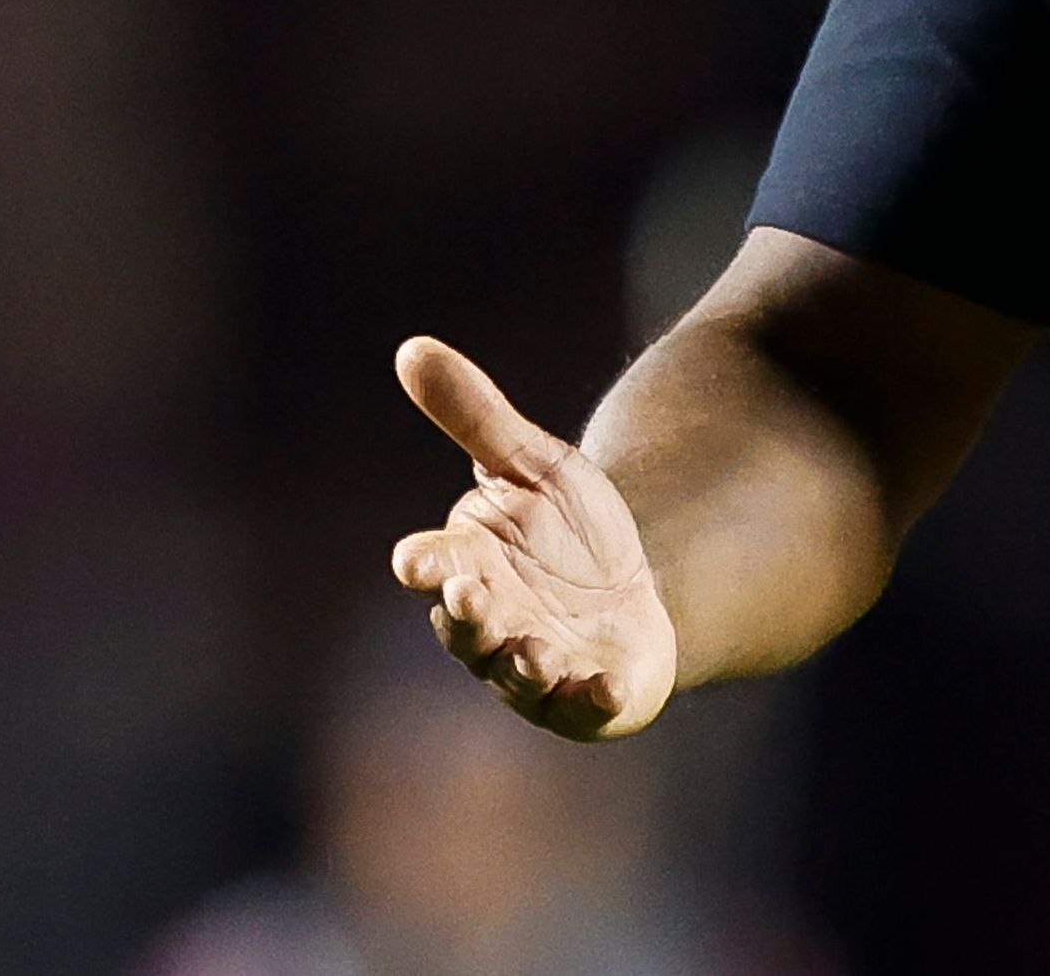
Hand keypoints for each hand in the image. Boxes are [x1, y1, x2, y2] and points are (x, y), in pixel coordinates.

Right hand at [387, 335, 679, 741]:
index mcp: (470, 564)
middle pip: (471, 624)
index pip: (435, 565)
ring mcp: (537, 664)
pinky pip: (586, 703)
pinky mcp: (587, 694)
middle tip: (472, 596)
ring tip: (535, 651)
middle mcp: (494, 622)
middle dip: (471, 615)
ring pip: (517, 671)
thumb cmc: (567, 529)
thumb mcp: (533, 463)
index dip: (425, 563)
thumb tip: (412, 347)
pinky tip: (609, 684)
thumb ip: (474, 416)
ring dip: (523, 662)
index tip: (414, 557)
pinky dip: (594, 697)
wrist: (637, 588)